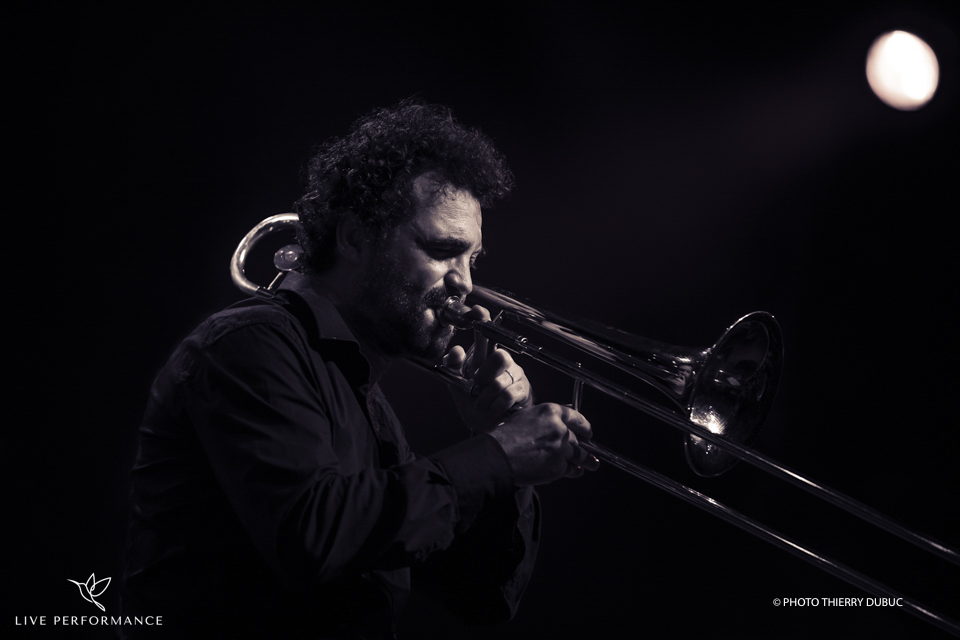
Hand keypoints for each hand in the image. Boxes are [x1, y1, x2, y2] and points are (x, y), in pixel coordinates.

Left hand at [443, 306, 532, 431]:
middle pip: (500, 356)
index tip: (477, 310)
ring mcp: (515, 374)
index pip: (487, 333)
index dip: (483, 320)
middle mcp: (503, 361)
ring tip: (481, 404)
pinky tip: (492, 410)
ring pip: (499, 382)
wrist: (488, 425)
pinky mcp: (523, 391)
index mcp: (485, 356)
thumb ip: (452, 366)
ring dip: (485, 398)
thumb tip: (455, 350)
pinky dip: (494, 407)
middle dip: (485, 374)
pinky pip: (506, 396)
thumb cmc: (474, 401)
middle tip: (477, 385)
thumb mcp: (457, 384)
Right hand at [487, 403, 598, 485]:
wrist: (497, 456)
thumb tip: (560, 423)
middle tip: (585, 451)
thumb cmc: (505, 436)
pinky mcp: (558, 466)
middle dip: (581, 446)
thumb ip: (545, 420)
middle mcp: (559, 429)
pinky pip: (569, 469)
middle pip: (576, 439)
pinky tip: (575, 472)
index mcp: (551, 412)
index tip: (588, 432)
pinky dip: (572, 471)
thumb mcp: (526, 418)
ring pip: (579, 455)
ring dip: (587, 460)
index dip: (584, 426)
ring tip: (592, 464)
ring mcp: (560, 448)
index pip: (576, 417)